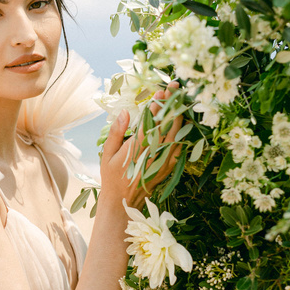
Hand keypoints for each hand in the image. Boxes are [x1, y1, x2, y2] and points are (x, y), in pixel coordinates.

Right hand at [99, 81, 183, 210]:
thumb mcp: (106, 154)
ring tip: (181, 99)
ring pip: (176, 134)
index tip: (161, 92)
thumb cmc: (111, 177)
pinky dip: (182, 132)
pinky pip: (179, 147)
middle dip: (172, 104)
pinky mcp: (168, 167)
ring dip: (179, 115)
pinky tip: (182, 122)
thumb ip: (116, 132)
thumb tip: (124, 113)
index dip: (157, 105)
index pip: (150, 122)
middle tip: (175, 88)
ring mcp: (163, 161)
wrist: (123, 202)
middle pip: (167, 124)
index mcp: (136, 149)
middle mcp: (152, 154)